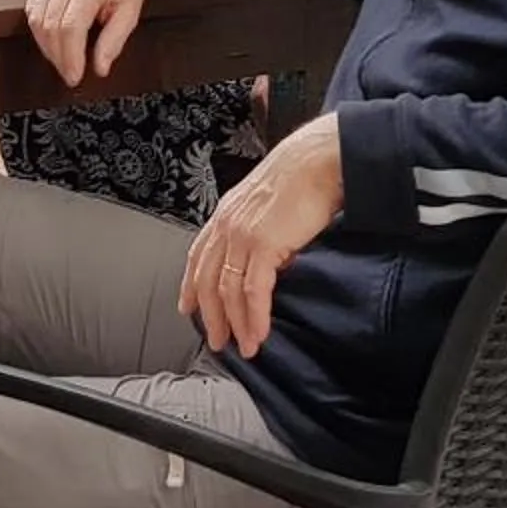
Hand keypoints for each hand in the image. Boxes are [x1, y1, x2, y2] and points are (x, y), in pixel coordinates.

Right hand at [24, 0, 158, 85]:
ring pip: (37, 21)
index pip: (70, 28)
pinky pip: (32, 11)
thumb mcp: (130, 14)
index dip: (70, 57)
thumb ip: (113, 42)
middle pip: (50, 27)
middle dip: (58, 57)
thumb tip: (99, 68)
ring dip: (47, 47)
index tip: (75, 77)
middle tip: (70, 74)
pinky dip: (39, 31)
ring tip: (62, 61)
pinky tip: (51, 41)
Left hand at [179, 113, 345, 357]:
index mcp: (225, 214)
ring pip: (228, 292)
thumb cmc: (302, 177)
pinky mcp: (264, 246)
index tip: (188, 308)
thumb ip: (262, 231)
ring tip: (243, 346)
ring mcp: (242, 236)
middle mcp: (227, 226)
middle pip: (208, 281)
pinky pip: (253, 292)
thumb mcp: (268, 205)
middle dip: (211, 316)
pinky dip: (255, 318)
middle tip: (217, 341)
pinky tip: (258, 334)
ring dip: (235, 324)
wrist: (318, 161)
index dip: (190, 286)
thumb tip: (274, 260)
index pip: (197, 257)